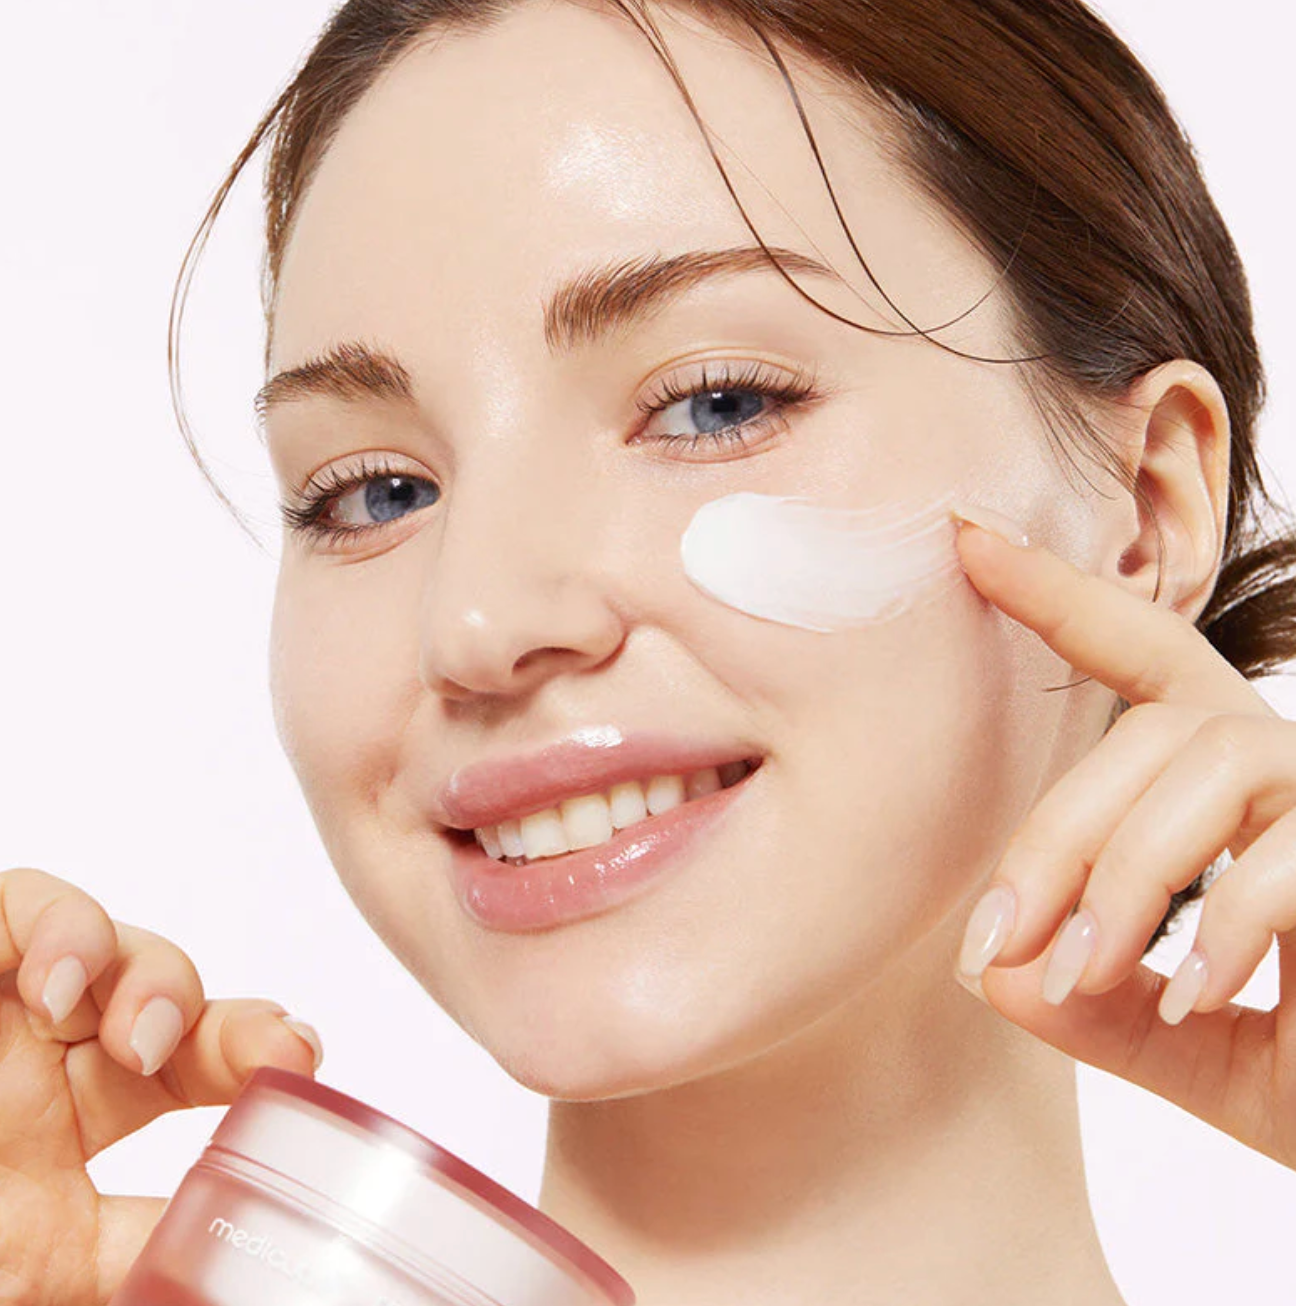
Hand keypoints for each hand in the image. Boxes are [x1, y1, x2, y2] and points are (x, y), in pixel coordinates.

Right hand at [0, 868, 323, 1303]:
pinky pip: (22, 899)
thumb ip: (115, 1258)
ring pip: (115, 948)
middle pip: (175, 1006)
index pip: (192, 1084)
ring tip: (145, 1038)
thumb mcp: (18, 1266)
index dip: (262, 1062)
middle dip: (237, 1018)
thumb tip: (222, 1268)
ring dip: (154, 978)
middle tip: (274, 1050)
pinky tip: (57, 985)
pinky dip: (60, 925)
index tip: (308, 1068)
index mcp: (57, 1137)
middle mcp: (35, 1061)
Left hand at [952, 518, 1295, 1170]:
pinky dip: (1226, 927)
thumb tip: (997, 974)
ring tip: (1080, 972)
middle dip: (1057, 834)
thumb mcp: (1192, 1048)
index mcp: (1241, 792)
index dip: (1063, 596)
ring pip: (1215, 762)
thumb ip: (1098, 1006)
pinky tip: (1196, 997)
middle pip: (1155, 728)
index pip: (1148, 660)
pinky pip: (1292, 852)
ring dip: (1125, 874)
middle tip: (995, 944)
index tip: (970, 543)